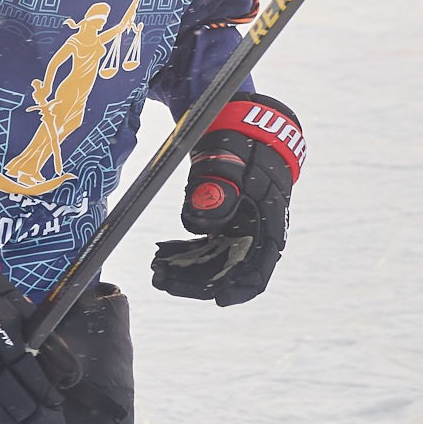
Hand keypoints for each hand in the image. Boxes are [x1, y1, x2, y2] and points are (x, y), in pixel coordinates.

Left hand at [153, 94, 302, 306]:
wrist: (242, 123)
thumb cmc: (244, 142)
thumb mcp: (232, 160)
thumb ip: (218, 189)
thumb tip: (196, 221)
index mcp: (267, 225)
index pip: (258, 271)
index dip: (239, 290)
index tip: (216, 300)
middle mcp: (253, 233)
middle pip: (226, 271)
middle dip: (194, 280)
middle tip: (161, 280)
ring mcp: (236, 229)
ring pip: (210, 261)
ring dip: (184, 269)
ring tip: (155, 268)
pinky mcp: (221, 222)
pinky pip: (201, 246)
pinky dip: (183, 251)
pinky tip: (161, 251)